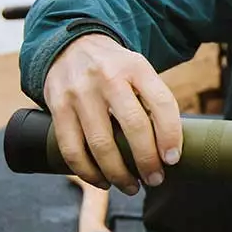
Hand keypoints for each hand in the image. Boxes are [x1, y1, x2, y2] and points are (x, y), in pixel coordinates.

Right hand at [42, 34, 181, 194]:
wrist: (72, 45)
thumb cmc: (116, 69)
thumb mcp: (139, 71)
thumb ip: (153, 101)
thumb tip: (170, 149)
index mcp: (137, 67)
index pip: (162, 103)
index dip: (171, 135)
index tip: (173, 159)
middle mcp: (108, 77)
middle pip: (134, 126)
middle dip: (147, 161)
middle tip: (155, 179)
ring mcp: (80, 92)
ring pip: (101, 145)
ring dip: (118, 174)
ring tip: (131, 186)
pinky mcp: (57, 107)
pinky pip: (72, 149)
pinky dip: (88, 172)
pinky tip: (102, 181)